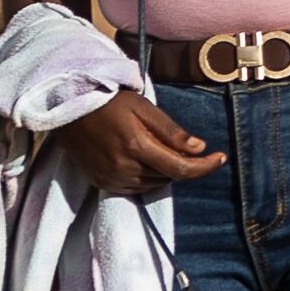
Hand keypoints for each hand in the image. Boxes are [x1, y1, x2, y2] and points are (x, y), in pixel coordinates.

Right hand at [60, 92, 223, 194]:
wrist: (68, 109)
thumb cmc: (109, 102)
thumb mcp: (145, 108)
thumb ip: (172, 131)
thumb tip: (200, 148)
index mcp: (136, 146)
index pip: (181, 168)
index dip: (205, 166)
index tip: (220, 158)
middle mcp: (123, 167)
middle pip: (169, 177)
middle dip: (180, 163)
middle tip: (176, 143)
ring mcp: (111, 178)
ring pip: (154, 184)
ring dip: (163, 171)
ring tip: (153, 146)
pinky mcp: (101, 183)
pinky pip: (135, 188)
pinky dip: (146, 177)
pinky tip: (140, 158)